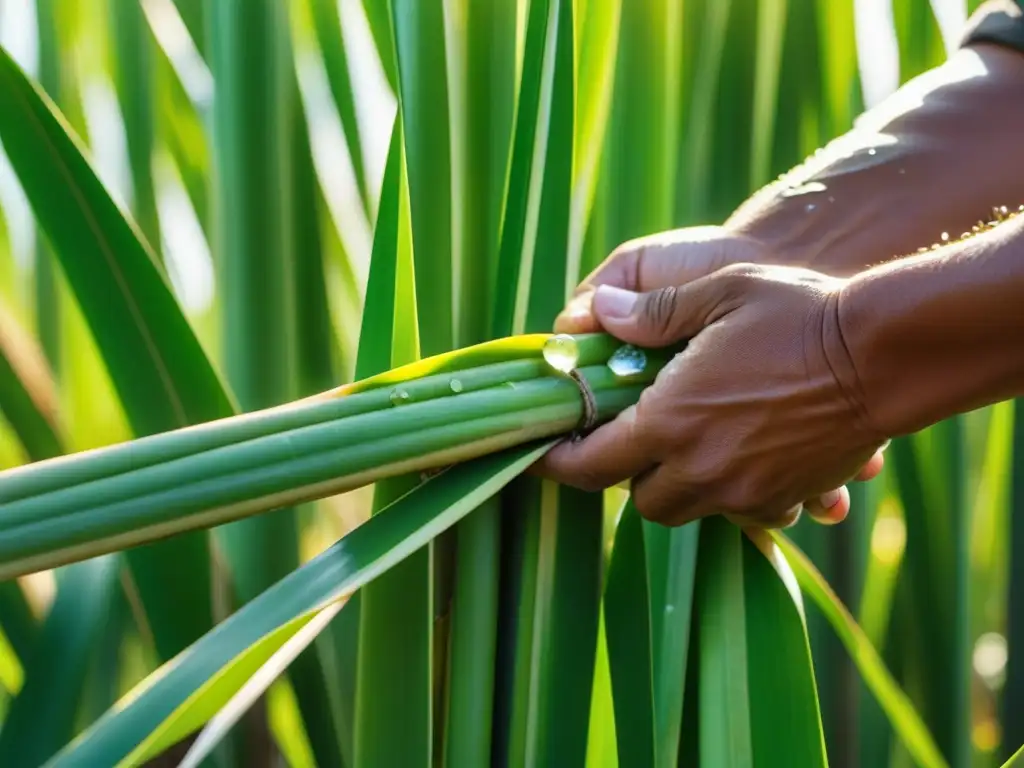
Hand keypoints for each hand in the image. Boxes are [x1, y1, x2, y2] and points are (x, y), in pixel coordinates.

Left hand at [540, 228, 886, 526]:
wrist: (885, 352)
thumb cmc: (796, 312)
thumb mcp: (716, 293)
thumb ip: (651, 311)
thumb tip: (596, 311)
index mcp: (671, 421)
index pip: (592, 464)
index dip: (559, 462)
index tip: (543, 453)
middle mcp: (703, 469)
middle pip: (640, 499)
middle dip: (626, 475)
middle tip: (630, 437)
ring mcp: (748, 492)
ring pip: (689, 510)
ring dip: (677, 485)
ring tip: (685, 444)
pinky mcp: (788, 497)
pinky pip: (743, 514)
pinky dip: (729, 495)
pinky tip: (739, 457)